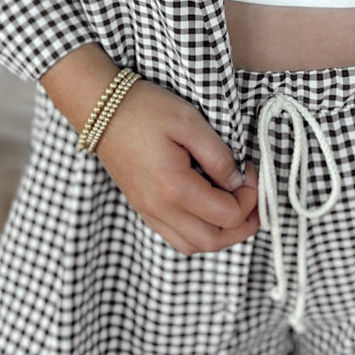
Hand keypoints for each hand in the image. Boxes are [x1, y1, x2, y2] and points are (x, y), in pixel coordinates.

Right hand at [95, 77, 259, 255]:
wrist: (100, 109)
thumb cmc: (145, 109)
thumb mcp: (189, 121)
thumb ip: (218, 155)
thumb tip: (236, 181)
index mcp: (175, 188)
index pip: (227, 215)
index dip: (249, 196)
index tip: (250, 169)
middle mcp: (160, 209)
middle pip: (213, 241)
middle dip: (243, 224)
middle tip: (253, 197)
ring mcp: (149, 212)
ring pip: (194, 245)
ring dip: (221, 233)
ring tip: (234, 205)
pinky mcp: (143, 208)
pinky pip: (176, 237)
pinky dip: (199, 231)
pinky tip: (207, 208)